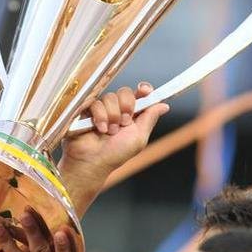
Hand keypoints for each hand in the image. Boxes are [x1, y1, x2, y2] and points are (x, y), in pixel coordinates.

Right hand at [60, 83, 169, 215]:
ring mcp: (102, 109)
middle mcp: (117, 110)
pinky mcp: (87, 110)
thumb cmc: (116, 154)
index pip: (139, 94)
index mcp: (132, 115)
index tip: (145, 91)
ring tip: (109, 131)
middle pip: (125, 92)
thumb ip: (150, 118)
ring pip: (110, 97)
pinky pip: (96, 102)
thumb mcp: (139, 137)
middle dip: (127, 106)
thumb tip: (164, 105)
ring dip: (113, 116)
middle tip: (124, 123)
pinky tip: (99, 129)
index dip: (143, 90)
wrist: (93, 161)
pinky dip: (100, 117)